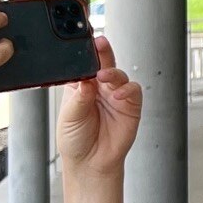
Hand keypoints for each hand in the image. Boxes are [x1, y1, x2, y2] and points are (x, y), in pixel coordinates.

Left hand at [57, 37, 142, 176]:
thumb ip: (79, 96)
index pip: (83, 63)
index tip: (84, 40)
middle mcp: (99, 87)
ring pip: (119, 73)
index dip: (84, 52)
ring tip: (104, 76)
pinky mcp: (130, 106)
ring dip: (113, 72)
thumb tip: (87, 79)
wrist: (90, 163)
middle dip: (102, 51)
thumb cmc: (75, 139)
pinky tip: (117, 95)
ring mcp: (115, 95)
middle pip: (103, 62)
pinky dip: (127, 89)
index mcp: (80, 85)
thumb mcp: (69, 116)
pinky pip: (133, 90)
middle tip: (99, 42)